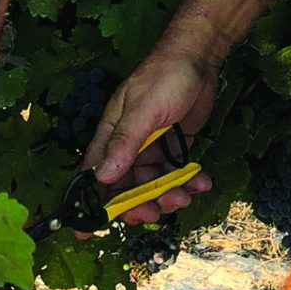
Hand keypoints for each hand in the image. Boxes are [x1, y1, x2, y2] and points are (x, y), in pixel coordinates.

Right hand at [81, 46, 217, 227]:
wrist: (199, 58)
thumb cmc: (165, 77)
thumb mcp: (143, 109)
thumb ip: (124, 143)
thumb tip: (101, 177)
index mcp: (110, 135)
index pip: (92, 175)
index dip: (89, 204)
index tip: (88, 232)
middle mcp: (127, 146)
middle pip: (125, 189)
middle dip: (140, 205)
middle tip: (158, 211)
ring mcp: (150, 148)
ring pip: (152, 185)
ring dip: (168, 196)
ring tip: (187, 194)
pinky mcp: (172, 147)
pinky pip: (175, 175)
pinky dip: (187, 183)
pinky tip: (202, 182)